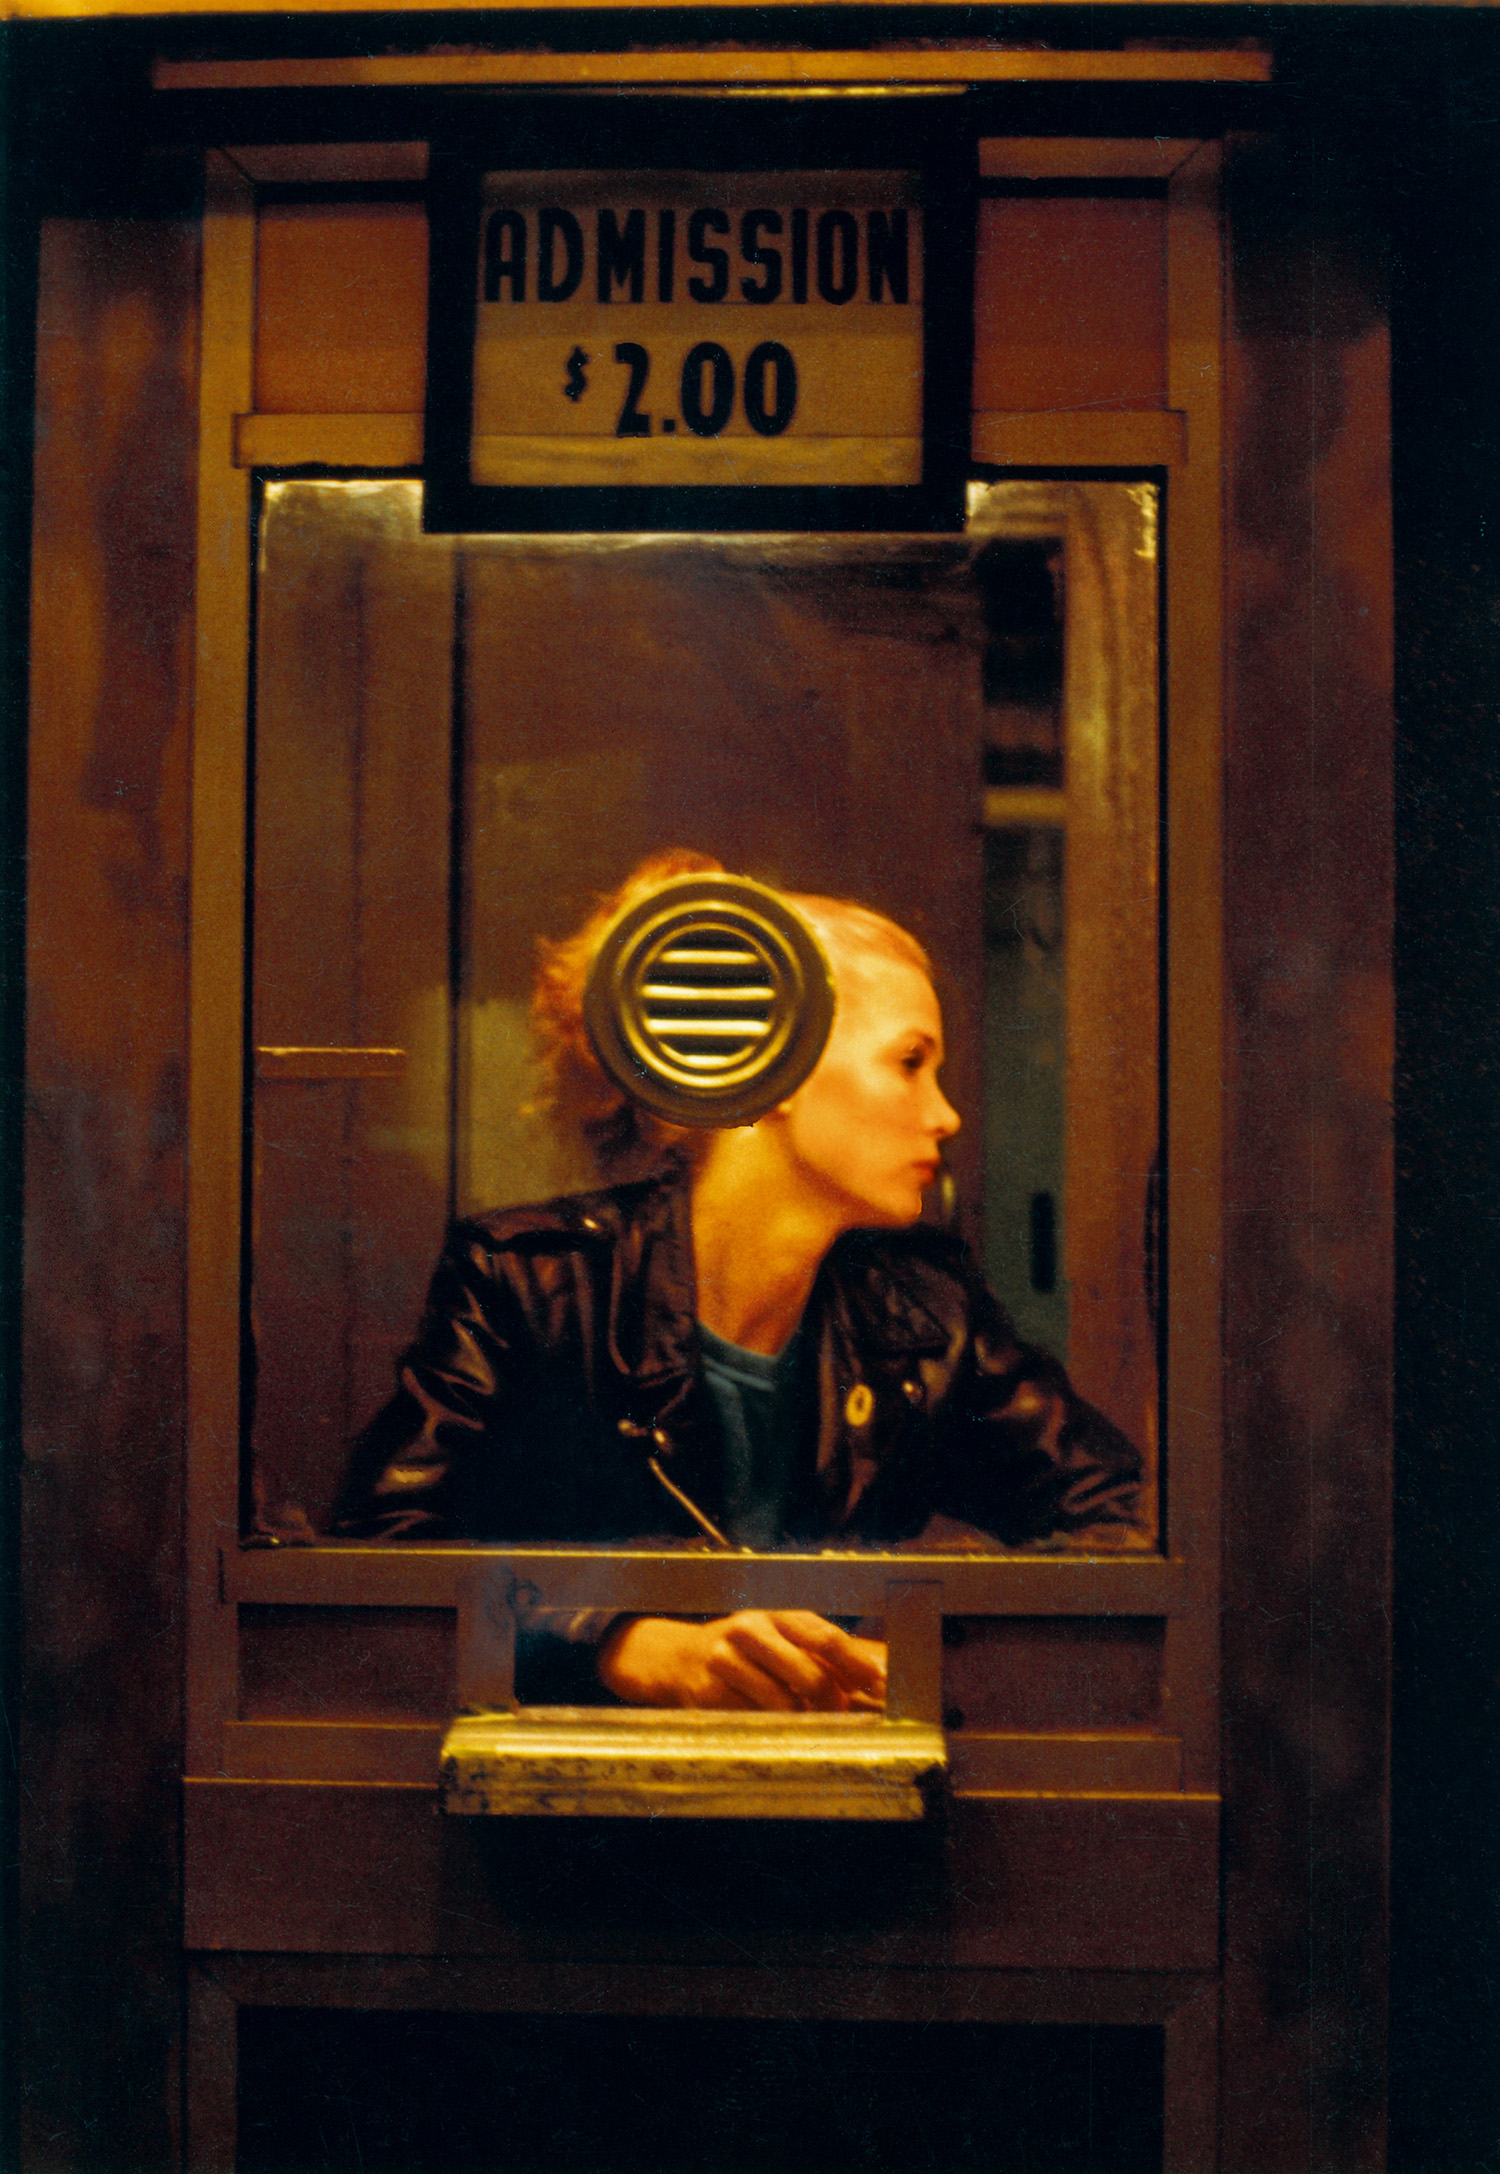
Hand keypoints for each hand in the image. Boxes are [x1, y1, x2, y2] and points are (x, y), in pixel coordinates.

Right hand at [596, 1610, 886, 1712]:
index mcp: (775, 1615)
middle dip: (833, 1703)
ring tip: (805, 1721)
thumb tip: (870, 1677)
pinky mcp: (708, 1691)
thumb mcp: (775, 1636)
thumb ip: (814, 1653)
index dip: (857, 1664)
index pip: (826, 1637)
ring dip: (802, 1720)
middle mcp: (751, 1631)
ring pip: (783, 1703)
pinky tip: (772, 1724)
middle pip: (810, 1674)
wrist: (675, 1658)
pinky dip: (771, 1728)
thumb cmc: (741, 1650)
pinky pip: (753, 1720)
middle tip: (839, 1715)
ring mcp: (726, 1661)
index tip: (880, 1684)